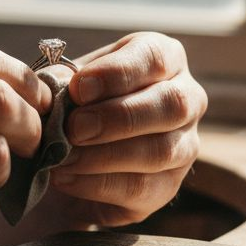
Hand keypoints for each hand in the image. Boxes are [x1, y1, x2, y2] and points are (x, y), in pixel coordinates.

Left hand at [48, 32, 206, 227]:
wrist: (72, 157)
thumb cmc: (77, 104)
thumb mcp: (68, 83)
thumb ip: (62, 80)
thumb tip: (59, 85)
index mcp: (165, 59)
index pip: (155, 57)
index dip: (117, 73)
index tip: (78, 88)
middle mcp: (187, 99)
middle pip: (172, 104)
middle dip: (118, 117)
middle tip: (75, 127)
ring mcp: (185, 145)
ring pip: (162, 150)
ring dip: (106, 155)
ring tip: (64, 158)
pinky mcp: (169, 186)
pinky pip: (142, 188)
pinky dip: (98, 185)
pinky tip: (67, 178)